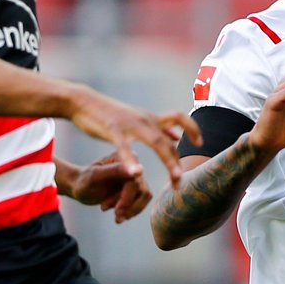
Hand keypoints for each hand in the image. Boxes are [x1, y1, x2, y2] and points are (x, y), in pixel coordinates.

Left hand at [64, 156, 152, 222]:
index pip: (133, 178)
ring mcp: (136, 177)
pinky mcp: (136, 189)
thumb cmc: (84, 180)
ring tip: (115, 217)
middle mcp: (133, 164)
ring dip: (129, 209)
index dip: (128, 194)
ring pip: (143, 196)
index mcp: (124, 156)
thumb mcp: (95, 176)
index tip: (119, 207)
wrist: (80, 188)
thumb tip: (140, 169)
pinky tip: (118, 216)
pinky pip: (141, 202)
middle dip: (126, 204)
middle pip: (140, 189)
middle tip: (112, 214)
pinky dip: (130, 211)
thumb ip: (115, 170)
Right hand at [67, 87, 200, 187]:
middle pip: (169, 140)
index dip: (193, 128)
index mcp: (150, 118)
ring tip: (176, 179)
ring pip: (155, 143)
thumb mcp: (138, 120)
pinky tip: (136, 173)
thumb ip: (159, 128)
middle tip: (181, 182)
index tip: (201, 142)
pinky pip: (124, 147)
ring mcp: (130, 124)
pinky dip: (131, 160)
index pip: (179, 118)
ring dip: (168, 161)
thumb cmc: (110, 114)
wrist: (83, 101)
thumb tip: (177, 136)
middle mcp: (144, 120)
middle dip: (178, 162)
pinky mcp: (112, 129)